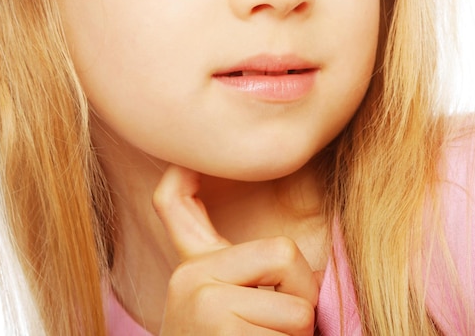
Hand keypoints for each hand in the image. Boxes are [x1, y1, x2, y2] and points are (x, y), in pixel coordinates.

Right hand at [153, 165, 319, 334]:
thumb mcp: (219, 303)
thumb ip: (239, 266)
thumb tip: (269, 235)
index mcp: (192, 264)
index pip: (173, 201)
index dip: (180, 172)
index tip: (184, 155)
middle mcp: (190, 275)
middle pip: (284, 253)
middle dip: (301, 295)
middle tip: (280, 325)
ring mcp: (204, 303)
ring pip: (299, 308)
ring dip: (298, 335)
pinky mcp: (224, 332)